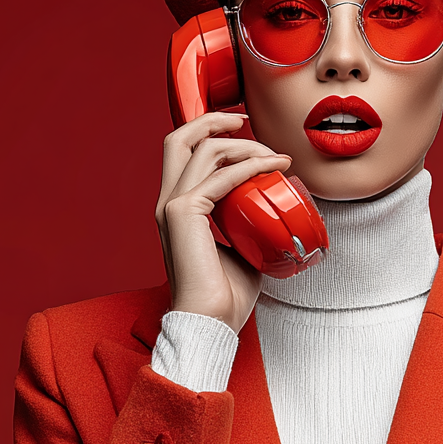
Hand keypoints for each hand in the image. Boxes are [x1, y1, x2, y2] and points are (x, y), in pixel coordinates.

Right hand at [156, 112, 291, 332]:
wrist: (211, 322)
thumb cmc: (224, 297)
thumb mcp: (241, 250)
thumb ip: (248, 227)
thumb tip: (275, 216)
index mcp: (176, 209)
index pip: (183, 154)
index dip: (210, 133)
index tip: (244, 132)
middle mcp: (168, 202)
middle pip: (181, 138)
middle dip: (215, 121)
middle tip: (248, 121)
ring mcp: (172, 206)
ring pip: (204, 149)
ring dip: (244, 145)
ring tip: (274, 155)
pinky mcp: (183, 214)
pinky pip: (221, 175)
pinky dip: (250, 165)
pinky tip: (273, 167)